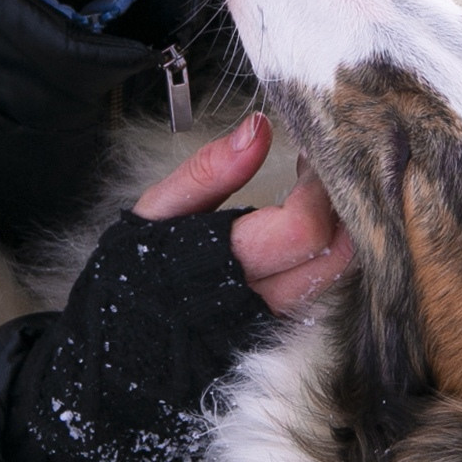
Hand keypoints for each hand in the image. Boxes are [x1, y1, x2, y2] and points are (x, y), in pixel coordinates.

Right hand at [134, 111, 357, 315]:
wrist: (122, 334)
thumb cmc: (138, 267)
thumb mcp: (159, 210)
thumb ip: (208, 170)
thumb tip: (258, 128)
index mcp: (225, 268)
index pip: (303, 229)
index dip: (317, 186)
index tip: (308, 155)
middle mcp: (258, 301)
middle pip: (334, 255)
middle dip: (339, 205)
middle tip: (322, 172)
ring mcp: (273, 318)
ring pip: (335, 273)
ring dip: (338, 228)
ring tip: (315, 194)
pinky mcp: (278, 323)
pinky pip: (322, 286)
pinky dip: (327, 250)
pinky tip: (311, 224)